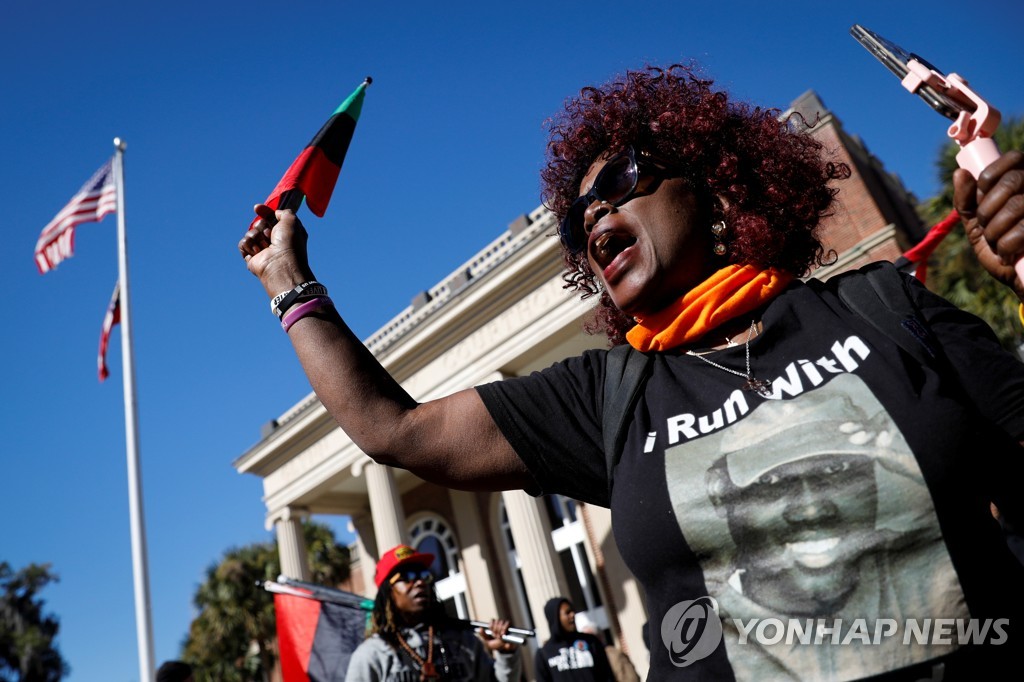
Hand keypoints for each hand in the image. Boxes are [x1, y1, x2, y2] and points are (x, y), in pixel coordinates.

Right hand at [238, 204, 315, 297]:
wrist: (280, 265)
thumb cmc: (289, 244)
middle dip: (262, 226)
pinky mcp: (251, 257)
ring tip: (264, 246)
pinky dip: (248, 245)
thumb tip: (275, 213)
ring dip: (256, 236)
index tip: (257, 208)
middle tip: (269, 235)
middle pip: (259, 224)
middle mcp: (274, 241)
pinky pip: (243, 243)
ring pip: (250, 233)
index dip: (264, 212)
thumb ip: (285, 212)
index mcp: (285, 233)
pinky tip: (256, 252)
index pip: (271, 218)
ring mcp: (262, 250)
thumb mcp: (292, 221)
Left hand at [479, 619, 517, 652]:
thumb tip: (480, 628)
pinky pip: (507, 623)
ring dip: (500, 629)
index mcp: (494, 627)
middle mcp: (499, 625)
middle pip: (497, 620)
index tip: (491, 632)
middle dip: (496, 629)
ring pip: (501, 621)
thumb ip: (483, 635)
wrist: (504, 650)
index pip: (492, 620)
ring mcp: (505, 626)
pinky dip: (504, 628)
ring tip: (499, 636)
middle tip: (496, 636)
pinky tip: (503, 634)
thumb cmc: (495, 645)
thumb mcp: (487, 641)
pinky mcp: (510, 628)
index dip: (492, 626)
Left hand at [954, 150, 1023, 299]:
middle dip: (988, 208)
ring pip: (1018, 205)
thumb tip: (960, 173)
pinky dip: (1007, 246)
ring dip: (996, 230)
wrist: (1019, 280)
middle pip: (1013, 181)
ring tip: (997, 244)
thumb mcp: (977, 226)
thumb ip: (967, 201)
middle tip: (986, 226)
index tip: (981, 193)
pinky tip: (1008, 255)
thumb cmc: (999, 250)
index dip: (991, 174)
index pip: (1015, 157)